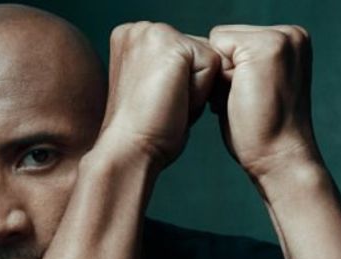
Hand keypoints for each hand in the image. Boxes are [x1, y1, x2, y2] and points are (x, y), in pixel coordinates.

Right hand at [100, 22, 222, 167]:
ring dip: (197, 88)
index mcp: (131, 37)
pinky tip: (176, 101)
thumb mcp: (153, 87)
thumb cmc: (143, 130)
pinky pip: (212, 64)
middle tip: (164, 105)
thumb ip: (169, 66)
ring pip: (207, 57)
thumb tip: (198, 63)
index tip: (157, 102)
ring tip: (169, 103)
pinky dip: (202, 91)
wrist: (128, 149)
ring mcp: (153, 32)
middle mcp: (138, 28)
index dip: (183, 83)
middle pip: (198, 51)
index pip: (183, 51)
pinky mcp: (171, 44)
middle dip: (192, 83)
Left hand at [208, 25, 322, 180]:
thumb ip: (242, 64)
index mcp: (292, 41)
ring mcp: (280, 38)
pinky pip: (217, 47)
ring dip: (222, 76)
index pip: (236, 40)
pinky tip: (238, 98)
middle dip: (226, 72)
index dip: (232, 72)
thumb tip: (210, 55)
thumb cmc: (264, 131)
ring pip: (220, 43)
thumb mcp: (257, 86)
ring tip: (245, 100)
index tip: (252, 97)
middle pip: (226, 39)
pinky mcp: (264, 47)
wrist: (279, 158)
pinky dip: (219, 77)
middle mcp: (291, 34)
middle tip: (248, 101)